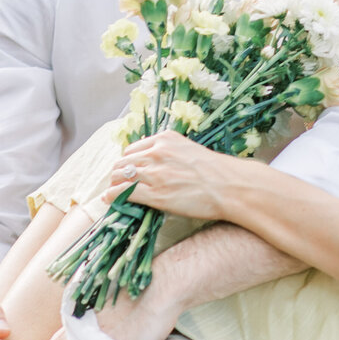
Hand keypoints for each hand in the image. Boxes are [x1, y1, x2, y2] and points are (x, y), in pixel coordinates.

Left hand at [105, 130, 231, 217]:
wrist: (229, 186)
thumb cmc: (215, 171)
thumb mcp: (189, 150)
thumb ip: (169, 151)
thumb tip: (151, 157)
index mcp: (165, 139)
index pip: (133, 149)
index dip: (128, 161)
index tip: (128, 170)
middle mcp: (156, 153)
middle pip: (123, 162)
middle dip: (118, 173)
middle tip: (117, 182)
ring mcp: (154, 174)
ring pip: (120, 176)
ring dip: (113, 184)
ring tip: (112, 192)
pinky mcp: (155, 194)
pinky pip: (124, 193)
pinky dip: (113, 196)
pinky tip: (110, 200)